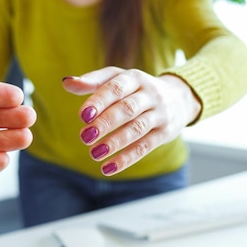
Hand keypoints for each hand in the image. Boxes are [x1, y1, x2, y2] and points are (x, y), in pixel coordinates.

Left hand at [62, 67, 200, 175]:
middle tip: (84, 137)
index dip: (99, 101)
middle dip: (105, 123)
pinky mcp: (165, 132)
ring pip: (137, 129)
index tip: (82, 116)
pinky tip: (108, 168)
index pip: (116, 87)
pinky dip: (127, 158)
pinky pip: (145, 146)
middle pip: (127, 108)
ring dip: (115, 142)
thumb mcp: (118, 78)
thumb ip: (92, 81)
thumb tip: (66, 83)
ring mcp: (160, 113)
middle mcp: (150, 94)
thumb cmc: (137, 88)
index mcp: (134, 77)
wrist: (180, 97)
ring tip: (94, 153)